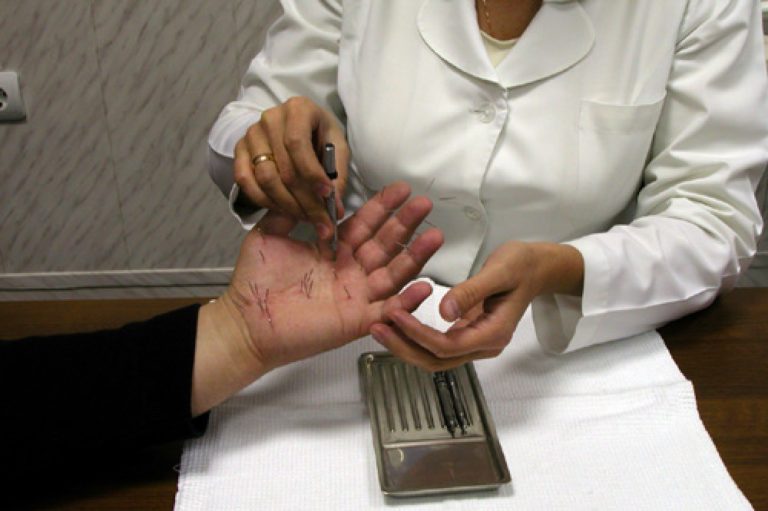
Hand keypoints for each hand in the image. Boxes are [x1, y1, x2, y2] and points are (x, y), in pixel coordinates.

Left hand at [192, 182, 442, 413]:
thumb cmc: (254, 284)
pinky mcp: (356, 320)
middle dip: (406, 224)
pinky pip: (386, 310)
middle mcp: (349, 271)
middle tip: (424, 203)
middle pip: (385, 244)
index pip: (364, 224)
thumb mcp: (269, 235)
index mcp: (333, 250)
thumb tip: (304, 186)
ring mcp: (355, 296)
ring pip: (393, 273)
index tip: (400, 190)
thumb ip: (288, 211)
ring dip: (415, 256)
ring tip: (435, 236)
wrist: (245, 322)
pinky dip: (406, 301)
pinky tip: (424, 287)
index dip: (383, 207)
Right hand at [233, 96, 348, 239]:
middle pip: (283, 167)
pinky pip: (245, 181)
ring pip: (264, 177)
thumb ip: (338, 176)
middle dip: (304, 200)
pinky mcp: (240, 149)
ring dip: (286, 204)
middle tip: (320, 220)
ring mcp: (252, 133)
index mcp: (298, 109)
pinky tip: (283, 210)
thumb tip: (334, 209)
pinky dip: (264, 201)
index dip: (312, 174)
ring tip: (305, 217)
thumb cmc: (321, 136)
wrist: (298, 126)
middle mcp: (271, 118)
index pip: (298, 144)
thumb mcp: (338, 148)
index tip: (327, 196)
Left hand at [370, 241, 583, 370]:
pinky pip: (436, 344)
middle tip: (376, 327)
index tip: (394, 314)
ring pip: (434, 357)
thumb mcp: (499, 272)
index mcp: (492, 334)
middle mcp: (483, 345)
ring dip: (405, 345)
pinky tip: (397, 323)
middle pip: (436, 360)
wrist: (537, 267)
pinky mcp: (467, 333)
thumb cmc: (522, 266)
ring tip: (379, 327)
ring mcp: (475, 342)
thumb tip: (444, 311)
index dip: (418, 334)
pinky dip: (414, 337)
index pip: (447, 346)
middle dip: (404, 347)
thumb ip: (471, 292)